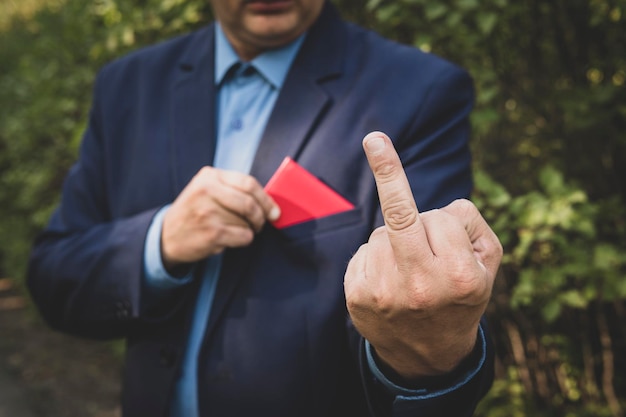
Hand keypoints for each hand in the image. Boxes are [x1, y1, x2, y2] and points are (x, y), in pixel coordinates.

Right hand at [161, 166, 279, 270]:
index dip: (266, 199)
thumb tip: (271, 201)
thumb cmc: (195, 211)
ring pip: (248, 221)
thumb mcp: (206, 189)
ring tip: (236, 230)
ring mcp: (208, 212)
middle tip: (260, 224)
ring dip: (249, 229)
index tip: (274, 211)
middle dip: (261, 217)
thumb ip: (233, 188)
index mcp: (209, 176)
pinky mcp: (211, 233)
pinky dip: (244, 240)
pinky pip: (244, 236)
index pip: (249, 183)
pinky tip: (230, 238)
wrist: (167, 235)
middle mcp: (207, 190)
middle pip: (250, 203)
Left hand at [344, 132, 501, 378]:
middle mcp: (421, 286)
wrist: (428, 356)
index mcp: (459, 277)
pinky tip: (388, 281)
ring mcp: (384, 293)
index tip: (432, 200)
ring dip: (395, 240)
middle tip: (375, 138)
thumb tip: (433, 205)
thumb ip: (472, 225)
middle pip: (401, 214)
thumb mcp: (487, 266)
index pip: (442, 217)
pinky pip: (364, 251)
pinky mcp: (357, 297)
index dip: (445, 222)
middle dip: (389, 171)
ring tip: (409, 273)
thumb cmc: (461, 298)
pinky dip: (376, 256)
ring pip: (382, 233)